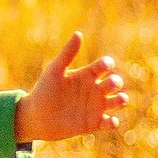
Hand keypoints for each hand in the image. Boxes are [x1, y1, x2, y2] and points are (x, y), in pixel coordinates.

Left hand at [16, 30, 127, 146]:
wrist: (35, 117)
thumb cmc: (43, 91)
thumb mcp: (55, 71)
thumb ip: (67, 54)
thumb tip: (78, 34)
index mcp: (86, 75)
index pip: (103, 66)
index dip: (107, 64)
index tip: (104, 66)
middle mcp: (94, 90)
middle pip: (114, 83)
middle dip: (116, 82)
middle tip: (111, 84)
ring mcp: (95, 107)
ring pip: (117, 101)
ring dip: (122, 100)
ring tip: (120, 100)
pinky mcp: (93, 123)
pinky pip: (109, 122)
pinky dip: (113, 122)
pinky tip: (110, 120)